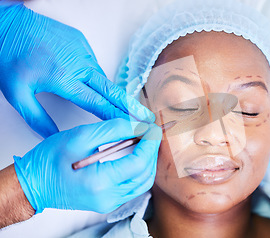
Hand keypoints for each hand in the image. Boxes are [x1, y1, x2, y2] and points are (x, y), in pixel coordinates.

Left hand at [0, 3, 153, 137]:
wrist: (7, 24)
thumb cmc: (9, 56)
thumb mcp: (16, 94)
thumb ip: (36, 118)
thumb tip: (53, 136)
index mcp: (65, 79)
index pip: (98, 104)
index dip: (117, 117)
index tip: (133, 126)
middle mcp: (78, 64)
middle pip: (112, 90)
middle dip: (131, 106)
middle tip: (147, 117)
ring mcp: (82, 51)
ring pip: (102, 77)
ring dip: (110, 92)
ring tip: (119, 106)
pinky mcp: (81, 42)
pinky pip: (93, 63)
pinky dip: (95, 75)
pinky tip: (90, 81)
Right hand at [13, 118, 161, 213]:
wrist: (32, 184)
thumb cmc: (48, 160)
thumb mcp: (80, 136)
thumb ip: (113, 130)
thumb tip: (137, 126)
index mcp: (100, 182)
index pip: (139, 163)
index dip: (150, 145)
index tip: (152, 129)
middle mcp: (107, 197)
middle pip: (145, 174)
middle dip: (152, 152)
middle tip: (151, 133)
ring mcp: (108, 203)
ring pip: (142, 183)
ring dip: (147, 162)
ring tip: (145, 142)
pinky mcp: (107, 202)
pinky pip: (132, 188)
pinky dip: (138, 171)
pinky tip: (135, 156)